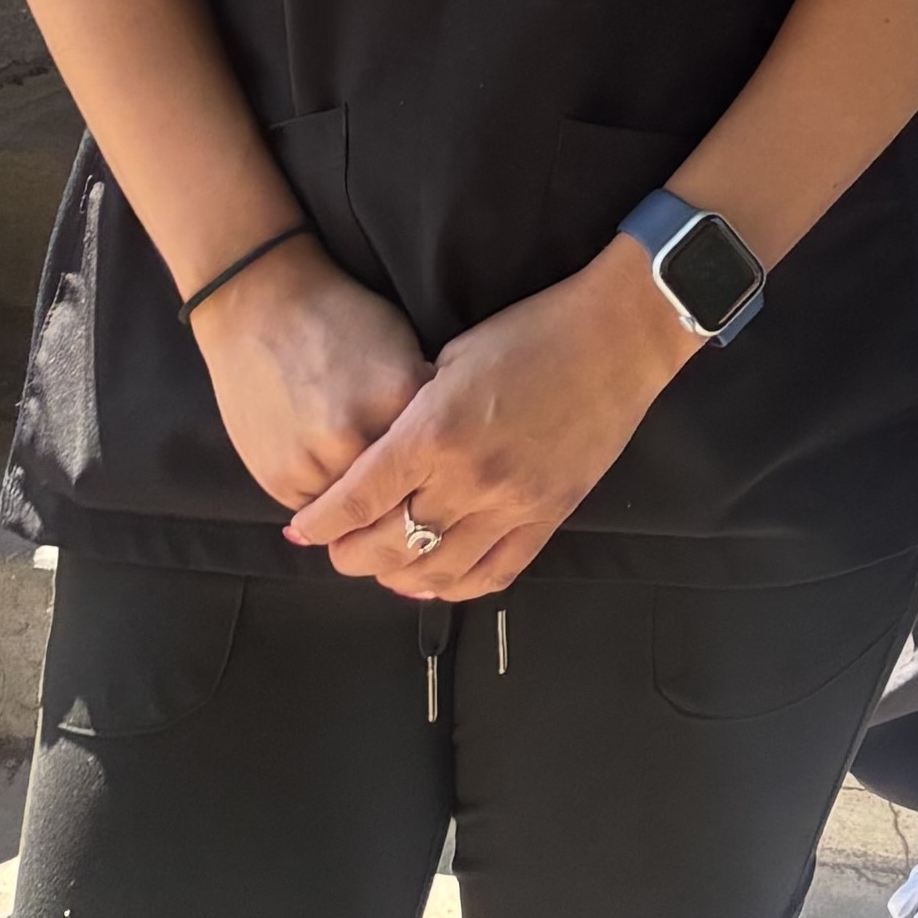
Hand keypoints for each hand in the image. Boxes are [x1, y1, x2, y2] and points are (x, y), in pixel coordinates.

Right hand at [188, 234, 427, 513]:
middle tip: (405, 494)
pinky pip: (317, 514)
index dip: (442, 469)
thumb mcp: (400, 345)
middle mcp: (360, 437)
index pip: (441, 460)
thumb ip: (424, 403)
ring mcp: (316, 462)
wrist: (260, 309)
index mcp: (403, 399)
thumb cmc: (340, 319)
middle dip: (404, 497)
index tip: (443, 475)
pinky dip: (326, 499)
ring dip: (363, 505)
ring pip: (357, 515)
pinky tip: (326, 467)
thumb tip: (446, 453)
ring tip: (361, 476)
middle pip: (400, 496)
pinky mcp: (280, 479)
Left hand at [285, 244, 691, 600]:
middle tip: (337, 549)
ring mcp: (512, 504)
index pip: (358, 499)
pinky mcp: (549, 516)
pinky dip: (457, 587)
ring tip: (382, 566)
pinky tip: (436, 580)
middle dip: (350, 554)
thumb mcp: (453, 355)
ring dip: (398, 576)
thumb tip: (383, 458)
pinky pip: (495, 573)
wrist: (617, 335)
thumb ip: (414, 412)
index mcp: (435, 430)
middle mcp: (468, 477)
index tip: (300, 531)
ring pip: (437, 571)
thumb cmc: (531, 330)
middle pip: (389, 544)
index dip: (320, 524)